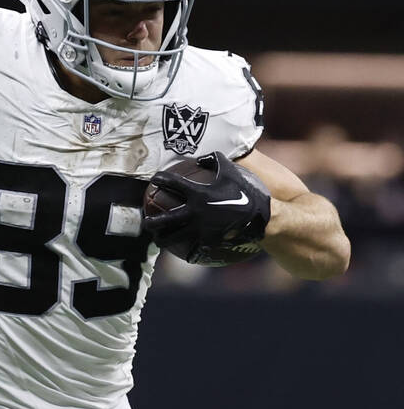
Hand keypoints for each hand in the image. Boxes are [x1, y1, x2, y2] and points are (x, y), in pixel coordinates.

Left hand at [142, 151, 271, 250]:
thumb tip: (200, 158)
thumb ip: (214, 161)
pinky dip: (184, 248)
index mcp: (198, 193)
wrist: (263, 217)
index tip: (155, 179)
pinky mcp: (209, 242)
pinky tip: (180, 250)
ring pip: (173, 238)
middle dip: (150, 221)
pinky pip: (192, 247)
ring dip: (162, 238)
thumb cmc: (247, 191)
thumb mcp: (231, 170)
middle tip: (145, 219)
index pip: (171, 183)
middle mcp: (195, 213)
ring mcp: (201, 230)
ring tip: (157, 237)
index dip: (160, 179)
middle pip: (163, 220)